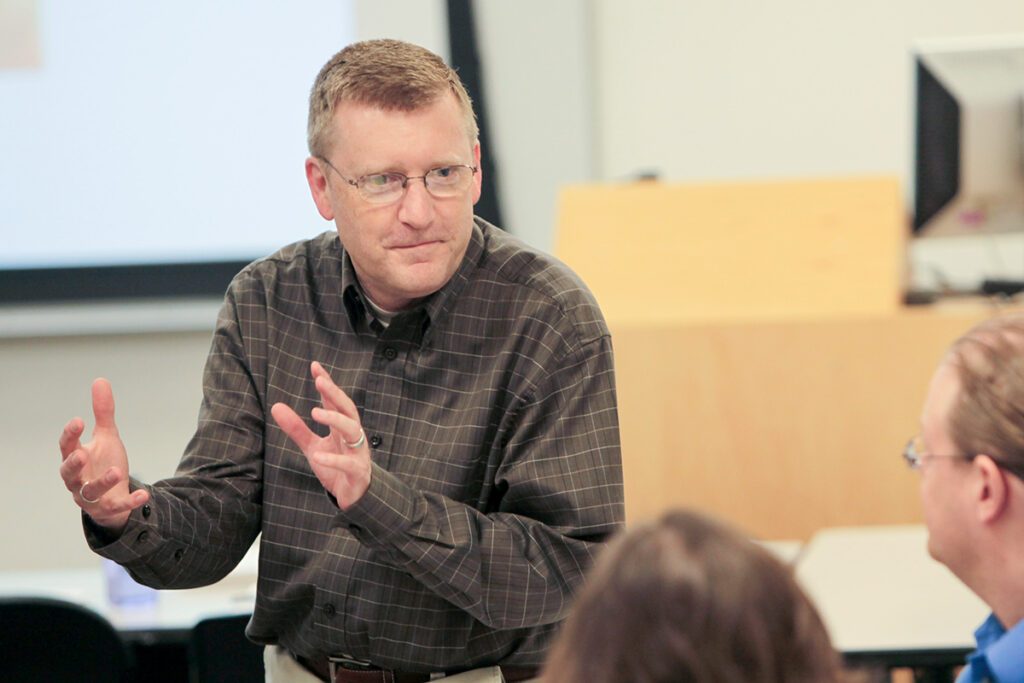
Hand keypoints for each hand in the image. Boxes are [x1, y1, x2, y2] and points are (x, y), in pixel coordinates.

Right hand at [59, 378, 148, 530]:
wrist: (113, 494)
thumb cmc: (104, 462)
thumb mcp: (107, 436)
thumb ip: (103, 412)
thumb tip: (100, 380)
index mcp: (76, 457)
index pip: (67, 446)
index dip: (70, 434)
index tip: (78, 420)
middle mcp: (78, 478)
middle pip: (68, 473)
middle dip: (73, 464)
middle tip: (81, 454)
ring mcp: (91, 496)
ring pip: (91, 492)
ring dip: (103, 482)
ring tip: (116, 471)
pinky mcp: (109, 508)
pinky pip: (119, 506)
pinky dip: (130, 501)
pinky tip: (144, 494)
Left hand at [271, 361, 371, 508]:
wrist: (354, 496)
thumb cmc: (335, 467)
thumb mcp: (312, 446)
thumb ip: (296, 428)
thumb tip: (276, 406)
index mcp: (341, 427)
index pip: (334, 401)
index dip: (327, 384)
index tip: (315, 367)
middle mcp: (352, 435)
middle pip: (347, 409)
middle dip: (334, 394)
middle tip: (320, 381)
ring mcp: (357, 452)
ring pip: (352, 430)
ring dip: (335, 419)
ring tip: (315, 412)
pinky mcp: (357, 471)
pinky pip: (347, 463)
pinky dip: (333, 459)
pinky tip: (317, 455)